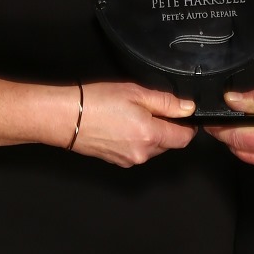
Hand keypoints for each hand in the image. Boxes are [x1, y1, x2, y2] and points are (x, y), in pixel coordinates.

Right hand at [72, 82, 196, 167]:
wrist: (65, 118)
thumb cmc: (96, 102)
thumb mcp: (136, 92)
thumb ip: (167, 102)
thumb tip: (188, 108)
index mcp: (151, 135)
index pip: (184, 138)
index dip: (186, 124)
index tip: (181, 113)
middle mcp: (142, 153)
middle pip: (169, 144)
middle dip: (166, 128)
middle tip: (148, 108)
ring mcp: (129, 160)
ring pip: (152, 148)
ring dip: (150, 134)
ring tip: (130, 115)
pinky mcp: (117, 161)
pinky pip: (136, 151)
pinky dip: (135, 140)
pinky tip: (120, 125)